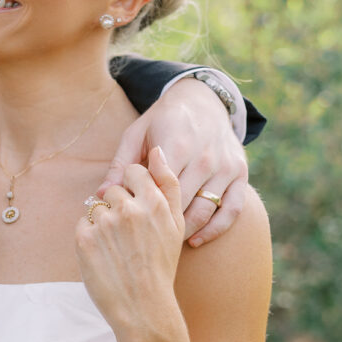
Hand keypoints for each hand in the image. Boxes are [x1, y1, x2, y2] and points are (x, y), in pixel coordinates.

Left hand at [77, 148, 183, 334]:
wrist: (144, 307)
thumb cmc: (161, 265)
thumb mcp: (175, 224)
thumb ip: (168, 184)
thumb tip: (157, 150)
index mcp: (155, 203)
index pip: (134, 172)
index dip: (133, 187)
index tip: (136, 207)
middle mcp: (130, 208)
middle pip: (113, 190)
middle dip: (118, 207)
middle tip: (129, 236)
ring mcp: (105, 223)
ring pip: (97, 206)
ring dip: (103, 222)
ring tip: (117, 248)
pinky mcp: (84, 238)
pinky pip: (82, 224)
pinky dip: (89, 237)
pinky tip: (104, 256)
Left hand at [97, 78, 247, 245]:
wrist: (202, 99)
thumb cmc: (162, 120)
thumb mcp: (136, 135)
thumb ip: (120, 165)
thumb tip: (100, 195)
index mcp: (176, 145)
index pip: (158, 189)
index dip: (143, 209)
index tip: (130, 223)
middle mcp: (204, 157)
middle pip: (181, 203)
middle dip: (162, 224)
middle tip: (144, 239)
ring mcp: (225, 166)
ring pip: (205, 210)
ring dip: (186, 230)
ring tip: (166, 242)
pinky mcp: (240, 174)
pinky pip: (232, 209)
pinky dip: (216, 229)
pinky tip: (196, 240)